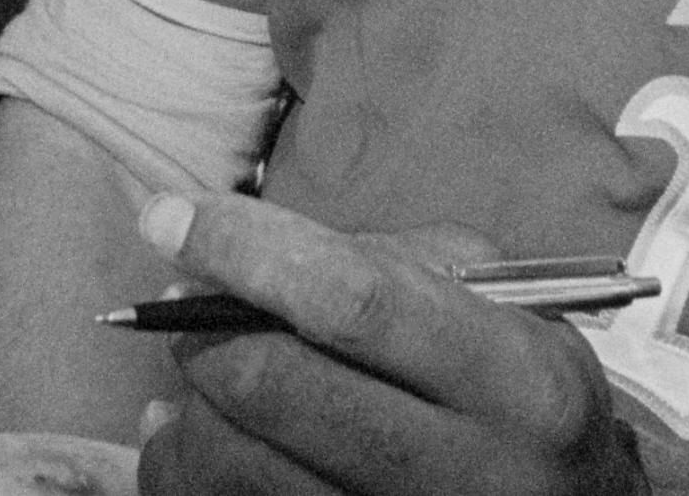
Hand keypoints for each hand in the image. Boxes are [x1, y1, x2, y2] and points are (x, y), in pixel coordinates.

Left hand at [133, 193, 646, 495]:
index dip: (248, 252)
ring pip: (236, 465)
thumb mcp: (499, 303)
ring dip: (189, 402)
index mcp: (514, 380)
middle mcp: (465, 472)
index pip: (353, 301)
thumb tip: (239, 254)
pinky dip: (179, 465)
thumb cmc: (516, 387)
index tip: (172, 218)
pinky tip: (186, 432)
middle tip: (183, 300)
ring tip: (194, 368)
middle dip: (204, 330)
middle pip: (278, 389)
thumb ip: (388, 260)